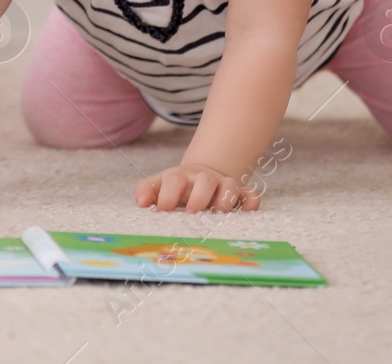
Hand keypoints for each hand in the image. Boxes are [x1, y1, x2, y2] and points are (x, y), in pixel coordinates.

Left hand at [134, 162, 260, 212]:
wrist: (199, 176)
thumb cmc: (175, 188)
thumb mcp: (158, 186)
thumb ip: (146, 191)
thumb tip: (140, 202)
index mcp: (180, 178)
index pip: (173, 181)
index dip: (168, 195)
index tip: (163, 211)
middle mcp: (203, 179)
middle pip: (204, 180)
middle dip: (199, 197)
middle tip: (192, 214)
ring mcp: (224, 185)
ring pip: (231, 185)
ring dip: (226, 199)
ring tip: (218, 215)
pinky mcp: (241, 194)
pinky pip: (251, 194)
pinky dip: (251, 201)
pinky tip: (247, 211)